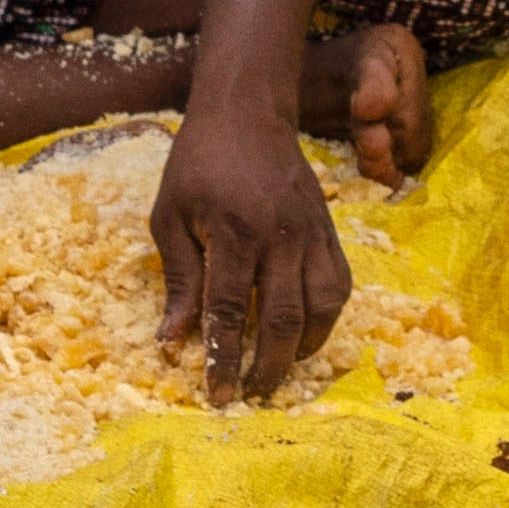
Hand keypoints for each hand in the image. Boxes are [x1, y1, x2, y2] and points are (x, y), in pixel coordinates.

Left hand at [149, 100, 358, 395]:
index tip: (217, 394)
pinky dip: (327, 318)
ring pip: (321, 308)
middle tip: (252, 394)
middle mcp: (279, 236)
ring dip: (302, 349)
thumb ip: (179, 280)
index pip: (227, 311)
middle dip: (266, 366)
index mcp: (233, 232)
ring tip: (280, 370)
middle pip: (281, 319)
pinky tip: (307, 334)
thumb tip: (172, 341)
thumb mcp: (169, 217)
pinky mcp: (329, 230)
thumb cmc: (198, 164)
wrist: (247, 113)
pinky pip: (339, 285)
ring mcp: (311, 233)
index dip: (222, 358)